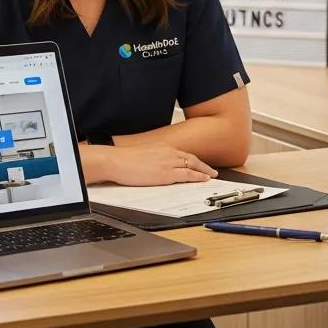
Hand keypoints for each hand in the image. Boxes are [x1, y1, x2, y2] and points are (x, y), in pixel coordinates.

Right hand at [80, 143, 217, 184]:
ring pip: (193, 165)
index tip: (199, 164)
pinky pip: (188, 174)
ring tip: (212, 176)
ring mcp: (168, 162)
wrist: (115, 161)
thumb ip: (152, 159)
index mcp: (162, 148)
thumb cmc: (123, 160)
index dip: (193, 160)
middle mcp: (168, 152)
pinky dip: (198, 176)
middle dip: (203, 165)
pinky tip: (204, 179)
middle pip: (191, 158)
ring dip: (204, 171)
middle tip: (211, 171)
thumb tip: (154, 166)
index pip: (182, 154)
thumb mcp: (142, 156)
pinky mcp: (167, 173)